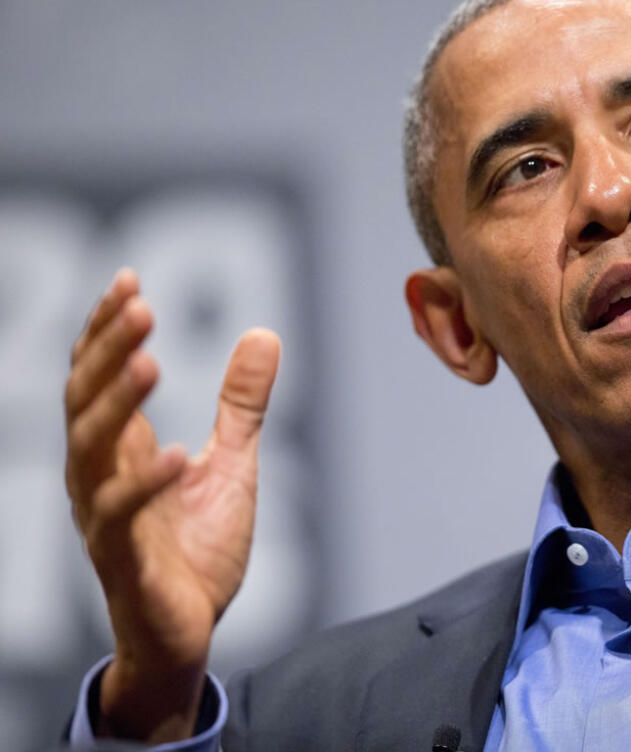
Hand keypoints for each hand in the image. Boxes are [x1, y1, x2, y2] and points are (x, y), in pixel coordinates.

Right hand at [63, 268, 279, 740]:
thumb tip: (263, 333)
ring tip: (150, 361)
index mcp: (122, 450)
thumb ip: (242, 404)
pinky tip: (178, 454)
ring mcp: (105, 517)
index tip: (128, 281)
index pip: (98, 376)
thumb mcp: (232, 463)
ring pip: (90, 449)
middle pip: (85, 399)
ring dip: (116, 403)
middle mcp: (100, 476)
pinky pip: (122, 517)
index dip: (106, 330)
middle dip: (107, 350)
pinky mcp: (123, 559)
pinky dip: (146, 483)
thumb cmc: (198, 550)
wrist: (188, 632)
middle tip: (138, 304)